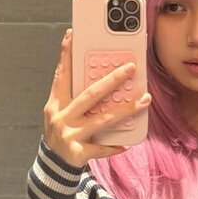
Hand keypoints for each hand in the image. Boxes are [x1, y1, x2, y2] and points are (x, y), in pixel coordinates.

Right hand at [43, 28, 150, 168]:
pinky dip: (114, 147)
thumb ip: (76, 97)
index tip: (72, 34)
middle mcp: (61, 117)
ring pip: (103, 120)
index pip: (61, 74)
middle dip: (112, 80)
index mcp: (56, 103)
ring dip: (126, 110)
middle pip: (90, 95)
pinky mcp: (77, 153)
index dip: (66, 54)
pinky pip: (101, 148)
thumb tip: (105, 78)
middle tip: (130, 67)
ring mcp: (69, 135)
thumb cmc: (63, 131)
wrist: (52, 165)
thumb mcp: (63, 112)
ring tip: (144, 100)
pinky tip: (127, 144)